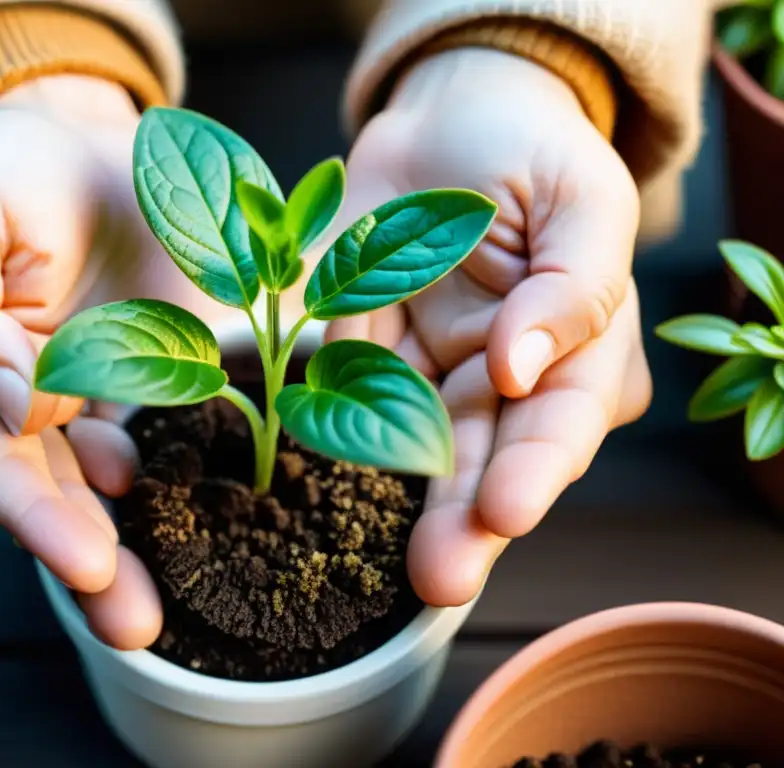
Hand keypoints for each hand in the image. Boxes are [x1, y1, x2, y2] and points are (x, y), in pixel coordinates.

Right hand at [0, 75, 234, 647]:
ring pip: (115, 497)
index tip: (82, 559)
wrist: (83, 153)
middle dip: (92, 563)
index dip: (32, 511)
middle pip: (54, 504)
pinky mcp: (162, 397)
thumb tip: (11, 403)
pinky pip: (181, 450)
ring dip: (147, 551)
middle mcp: (25, 422)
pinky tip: (237, 522)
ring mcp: (96, 415)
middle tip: (135, 619)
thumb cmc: (3, 181)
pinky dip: (204, 486)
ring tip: (175, 606)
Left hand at [329, 48, 651, 605]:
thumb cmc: (534, 153)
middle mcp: (507, 387)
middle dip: (466, 524)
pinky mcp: (367, 362)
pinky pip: (345, 406)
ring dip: (403, 510)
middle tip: (442, 576)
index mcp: (580, 355)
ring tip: (397, 566)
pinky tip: (318, 488)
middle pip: (489, 465)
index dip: (534, 472)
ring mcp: (434, 379)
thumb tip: (523, 363)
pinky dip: (333, 446)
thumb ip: (572, 283)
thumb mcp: (582, 199)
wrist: (453, 120)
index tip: (504, 510)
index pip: (562, 425)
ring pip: (419, 459)